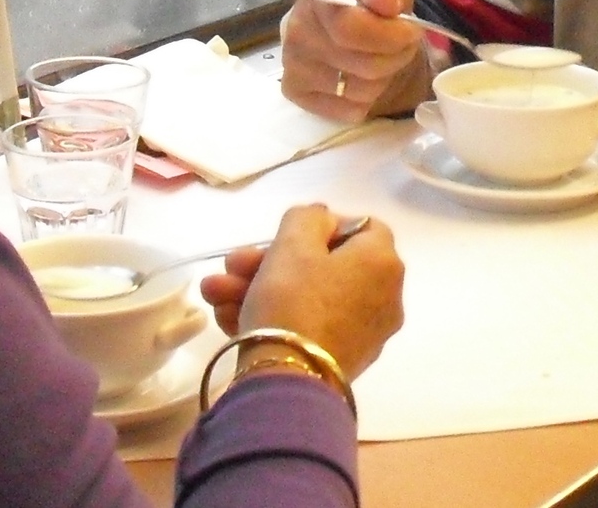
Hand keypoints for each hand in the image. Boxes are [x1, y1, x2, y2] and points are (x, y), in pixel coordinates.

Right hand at [198, 205, 404, 381]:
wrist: (286, 381)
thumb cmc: (294, 300)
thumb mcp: (293, 242)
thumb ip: (307, 216)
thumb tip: (321, 223)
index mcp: (383, 263)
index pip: (361, 227)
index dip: (322, 226)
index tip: (286, 236)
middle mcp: (384, 297)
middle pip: (324, 265)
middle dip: (269, 262)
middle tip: (232, 265)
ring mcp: (363, 333)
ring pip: (308, 297)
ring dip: (258, 289)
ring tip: (213, 295)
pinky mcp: (339, 360)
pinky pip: (307, 326)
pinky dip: (273, 318)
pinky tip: (227, 318)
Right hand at [279, 0, 434, 121]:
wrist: (350, 24)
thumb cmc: (371, 0)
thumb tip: (384, 1)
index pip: (349, 24)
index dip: (388, 35)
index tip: (410, 32)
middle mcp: (296, 25)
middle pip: (362, 61)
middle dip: (394, 56)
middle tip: (401, 44)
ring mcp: (291, 61)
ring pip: (358, 89)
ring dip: (382, 77)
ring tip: (381, 57)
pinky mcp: (294, 90)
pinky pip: (348, 109)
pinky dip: (365, 100)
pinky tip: (360, 76)